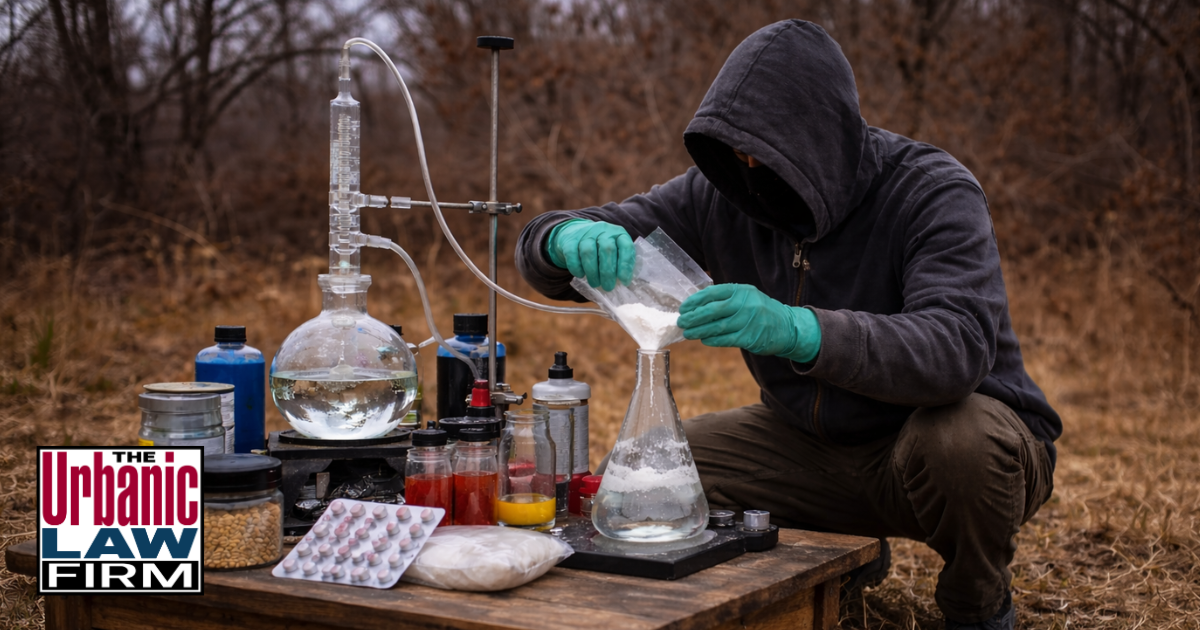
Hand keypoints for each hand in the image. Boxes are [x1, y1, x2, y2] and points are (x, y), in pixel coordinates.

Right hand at [546, 219, 635, 290]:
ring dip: (592, 272)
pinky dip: (577, 267)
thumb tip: (623, 283)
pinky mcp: (570, 239)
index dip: (625, 265)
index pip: (625, 246)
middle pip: (607, 249)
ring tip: (595, 284)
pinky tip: (580, 275)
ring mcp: (585, 233)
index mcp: (618, 233)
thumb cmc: (599, 246)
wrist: (575, 231)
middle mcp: (603, 230)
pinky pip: (572, 254)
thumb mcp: (614, 249)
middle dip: (608, 272)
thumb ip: (620, 262)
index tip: (624, 281)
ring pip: (589, 252)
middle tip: (608, 287)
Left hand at [678, 284, 820, 361]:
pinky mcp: (749, 338)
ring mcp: (747, 321)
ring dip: (698, 331)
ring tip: (687, 333)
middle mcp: (744, 304)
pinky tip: (703, 339)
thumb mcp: (746, 296)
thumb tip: (697, 304)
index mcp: (741, 291)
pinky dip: (712, 340)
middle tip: (681, 321)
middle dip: (693, 317)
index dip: (695, 301)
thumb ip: (725, 298)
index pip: (712, 293)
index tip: (683, 307)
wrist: (786, 326)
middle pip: (712, 311)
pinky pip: (725, 339)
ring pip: (716, 327)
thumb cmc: (760, 310)